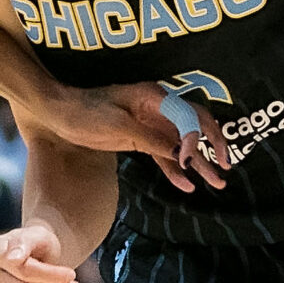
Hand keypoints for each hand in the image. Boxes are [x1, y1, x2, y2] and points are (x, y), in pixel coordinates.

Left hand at [37, 82, 229, 193]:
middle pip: (196, 125)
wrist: (58, 114)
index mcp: (156, 97)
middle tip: (225, 166)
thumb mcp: (118, 126)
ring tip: (217, 182)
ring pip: (182, 144)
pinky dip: (175, 170)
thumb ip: (151, 140)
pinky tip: (187, 186)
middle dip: (213, 145)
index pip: (189, 116)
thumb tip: (181, 155)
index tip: (190, 161)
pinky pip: (164, 155)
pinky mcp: (141, 138)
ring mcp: (151, 124)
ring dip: (199, 163)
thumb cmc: (85, 112)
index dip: (196, 139)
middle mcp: (159, 108)